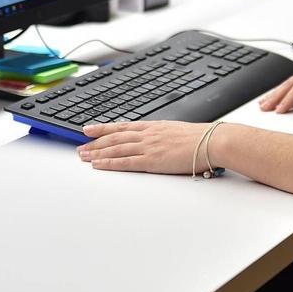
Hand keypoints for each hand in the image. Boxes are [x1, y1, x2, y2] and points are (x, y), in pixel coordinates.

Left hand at [79, 120, 212, 174]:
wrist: (212, 141)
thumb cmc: (202, 139)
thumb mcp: (178, 132)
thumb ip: (165, 135)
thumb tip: (160, 140)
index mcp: (154, 127)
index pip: (123, 127)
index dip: (104, 128)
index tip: (89, 129)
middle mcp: (148, 135)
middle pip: (115, 138)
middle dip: (95, 142)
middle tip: (80, 147)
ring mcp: (149, 147)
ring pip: (116, 149)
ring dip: (97, 152)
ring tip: (82, 156)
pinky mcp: (152, 160)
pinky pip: (125, 162)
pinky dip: (109, 163)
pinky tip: (98, 164)